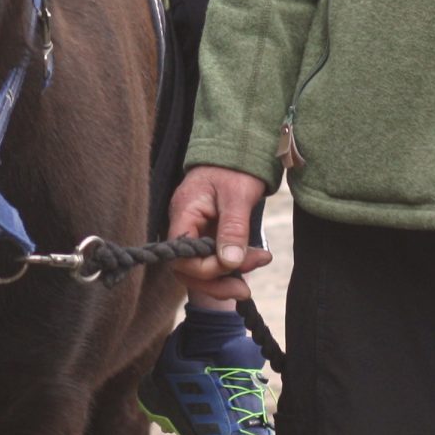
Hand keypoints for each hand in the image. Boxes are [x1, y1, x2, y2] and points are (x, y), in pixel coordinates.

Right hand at [163, 165, 272, 301]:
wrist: (239, 147)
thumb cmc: (235, 167)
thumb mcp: (238, 195)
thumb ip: (233, 229)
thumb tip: (230, 262)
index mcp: (183, 213)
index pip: (181, 255)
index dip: (205, 268)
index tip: (235, 265)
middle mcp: (183, 224)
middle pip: (187, 268)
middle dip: (216, 281)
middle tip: (246, 287)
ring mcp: (194, 230)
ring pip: (199, 268)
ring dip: (225, 278)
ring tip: (253, 274)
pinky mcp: (207, 233)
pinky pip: (211, 258)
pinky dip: (230, 266)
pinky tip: (253, 260)